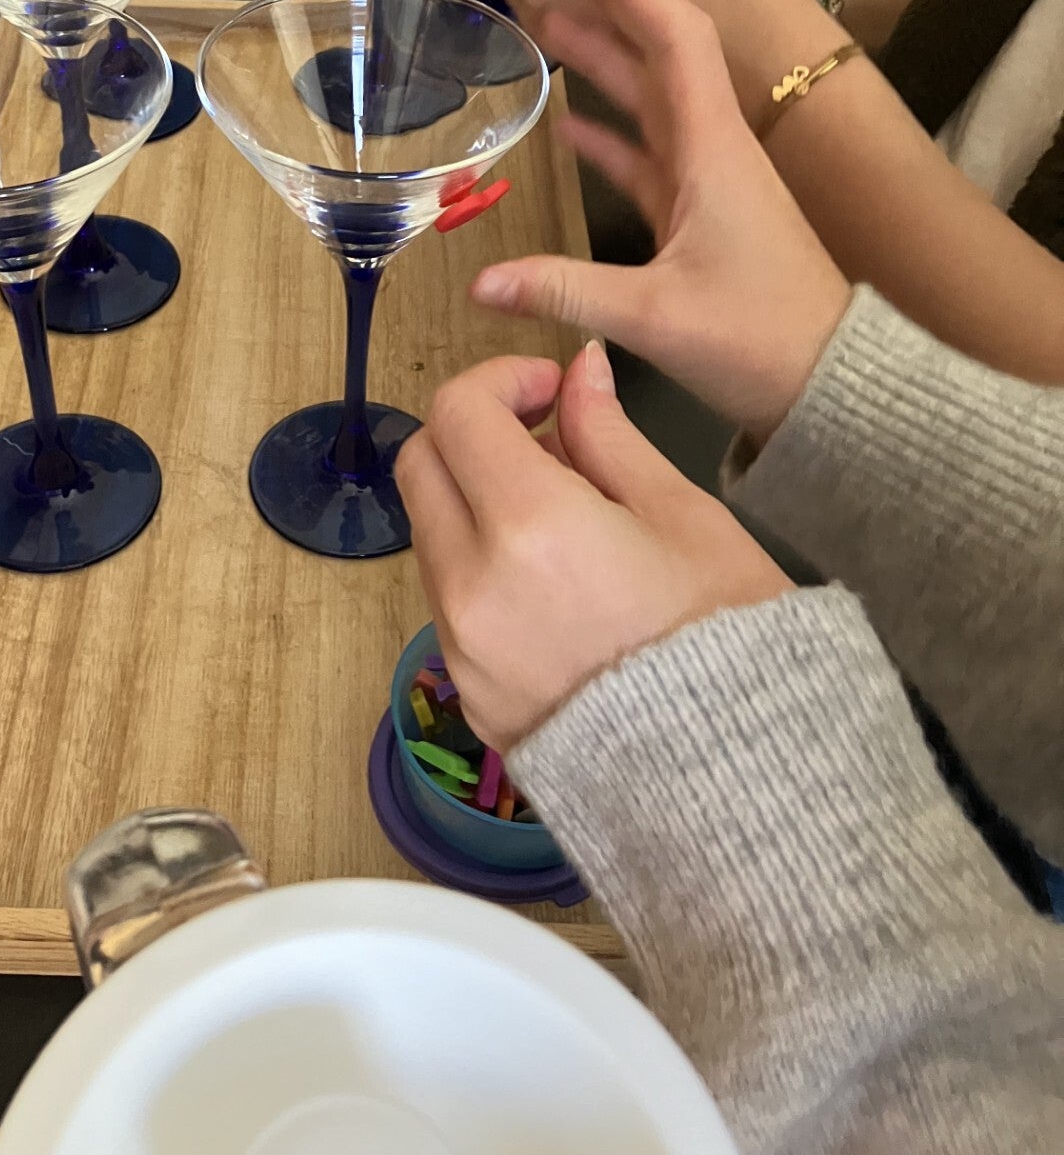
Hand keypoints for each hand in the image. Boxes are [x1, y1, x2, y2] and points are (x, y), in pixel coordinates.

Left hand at [396, 344, 789, 751]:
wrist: (734, 784)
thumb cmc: (729, 639)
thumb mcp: (683, 516)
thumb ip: (609, 436)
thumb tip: (580, 371)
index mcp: (530, 527)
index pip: (458, 414)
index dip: (500, 381)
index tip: (551, 389)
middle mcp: (472, 586)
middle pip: (420, 466)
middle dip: (470, 431)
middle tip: (544, 435)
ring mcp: (460, 647)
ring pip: (431, 535)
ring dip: (473, 500)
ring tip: (564, 513)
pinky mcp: (467, 694)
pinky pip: (449, 602)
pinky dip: (481, 565)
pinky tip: (555, 579)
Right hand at [473, 0, 850, 444]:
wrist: (834, 387)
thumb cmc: (764, 341)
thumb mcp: (656, 317)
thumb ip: (562, 291)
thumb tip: (478, 282)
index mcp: (712, 149)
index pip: (670, 34)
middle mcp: (711, 149)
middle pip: (654, 52)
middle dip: (602, 1)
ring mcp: (705, 182)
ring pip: (645, 100)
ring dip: (598, 60)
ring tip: (541, 20)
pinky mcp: (697, 219)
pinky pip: (643, 157)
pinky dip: (605, 134)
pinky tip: (564, 123)